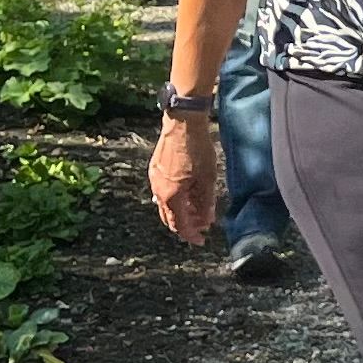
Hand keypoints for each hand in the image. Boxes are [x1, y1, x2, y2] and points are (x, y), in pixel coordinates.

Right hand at [150, 112, 218, 241]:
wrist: (182, 122)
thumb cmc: (197, 149)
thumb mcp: (208, 179)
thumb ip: (206, 203)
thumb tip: (206, 220)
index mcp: (171, 196)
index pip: (180, 225)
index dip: (191, 235)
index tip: (201, 240)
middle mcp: (158, 190)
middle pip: (170, 218)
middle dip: (186, 225)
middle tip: (201, 225)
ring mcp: (154, 179)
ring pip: (166, 205)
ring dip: (181, 211)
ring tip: (197, 208)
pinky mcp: (154, 169)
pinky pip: (163, 191)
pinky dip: (174, 198)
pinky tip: (188, 192)